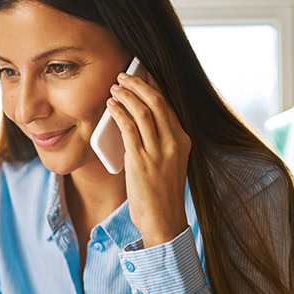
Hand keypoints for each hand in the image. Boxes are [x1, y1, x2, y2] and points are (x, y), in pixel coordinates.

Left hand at [106, 67, 191, 247]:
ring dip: (126, 95)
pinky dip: (119, 113)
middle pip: (156, 101)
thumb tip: (136, 119)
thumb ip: (158, 141)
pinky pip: (128, 128)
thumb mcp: (168, 162)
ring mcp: (158, 151)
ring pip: (142, 110)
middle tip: (123, 75)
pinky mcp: (140, 160)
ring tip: (114, 88)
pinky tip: (111, 107)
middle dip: (138, 83)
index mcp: (182, 140)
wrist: (163, 220)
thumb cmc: (161, 193)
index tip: (142, 72)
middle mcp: (173, 142)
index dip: (153, 85)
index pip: (168, 104)